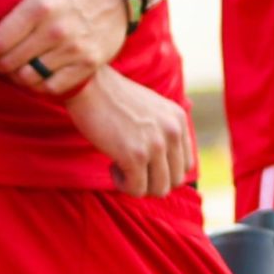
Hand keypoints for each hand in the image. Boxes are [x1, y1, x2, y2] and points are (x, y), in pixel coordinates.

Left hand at [0, 0, 128, 97]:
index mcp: (39, 6)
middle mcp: (56, 30)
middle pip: (10, 61)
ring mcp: (74, 49)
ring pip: (29, 77)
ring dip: (15, 76)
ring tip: (11, 69)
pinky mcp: (88, 63)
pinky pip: (53, 87)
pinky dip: (38, 86)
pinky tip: (33, 76)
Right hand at [65, 66, 193, 197]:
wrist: (87, 84)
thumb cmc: (111, 97)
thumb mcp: (150, 108)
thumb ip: (163, 130)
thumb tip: (162, 165)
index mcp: (178, 119)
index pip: (186, 164)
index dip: (163, 170)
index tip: (143, 162)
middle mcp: (172, 132)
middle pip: (175, 180)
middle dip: (151, 181)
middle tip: (130, 168)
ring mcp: (156, 144)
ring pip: (159, 189)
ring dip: (138, 185)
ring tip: (121, 167)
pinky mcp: (136, 156)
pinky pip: (137, 189)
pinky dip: (123, 185)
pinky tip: (112, 166)